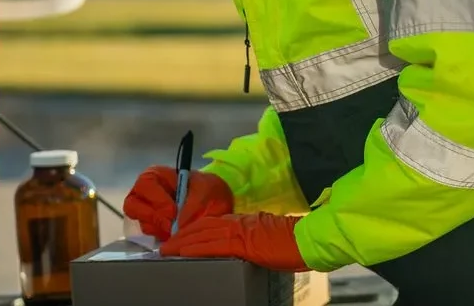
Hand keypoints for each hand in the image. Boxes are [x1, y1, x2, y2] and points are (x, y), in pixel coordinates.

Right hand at [122, 165, 233, 241]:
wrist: (218, 204)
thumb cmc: (209, 190)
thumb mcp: (207, 189)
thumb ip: (194, 203)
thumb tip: (180, 223)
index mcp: (158, 176)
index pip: (145, 184)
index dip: (156, 199)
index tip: (173, 211)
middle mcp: (147, 194)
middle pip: (133, 206)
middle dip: (153, 217)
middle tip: (171, 226)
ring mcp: (149, 213)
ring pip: (143, 224)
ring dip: (161, 230)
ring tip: (179, 230)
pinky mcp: (155, 230)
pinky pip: (151, 237)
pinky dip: (165, 239)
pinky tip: (178, 236)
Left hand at [159, 213, 307, 271]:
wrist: (308, 239)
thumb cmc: (294, 242)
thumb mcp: (268, 237)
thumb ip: (252, 237)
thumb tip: (245, 246)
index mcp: (244, 221)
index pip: (212, 223)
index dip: (193, 229)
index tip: (180, 237)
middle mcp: (238, 222)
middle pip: (202, 226)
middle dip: (182, 236)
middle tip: (165, 245)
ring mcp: (239, 231)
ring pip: (202, 233)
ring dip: (182, 242)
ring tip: (167, 249)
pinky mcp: (241, 243)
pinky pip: (212, 244)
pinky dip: (194, 247)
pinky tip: (182, 251)